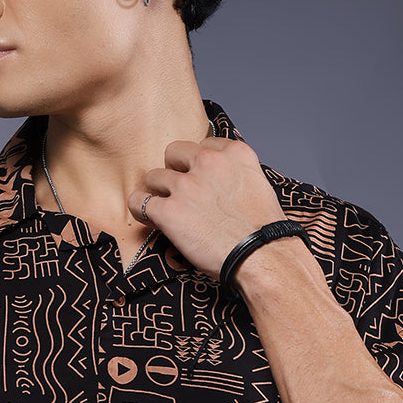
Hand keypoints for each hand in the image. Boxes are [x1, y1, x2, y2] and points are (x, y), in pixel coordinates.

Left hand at [127, 136, 285, 280]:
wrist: (262, 257)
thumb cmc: (263, 231)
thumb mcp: (258, 185)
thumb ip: (234, 174)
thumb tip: (218, 183)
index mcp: (234, 153)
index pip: (202, 145)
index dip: (198, 165)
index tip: (200, 179)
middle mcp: (208, 163)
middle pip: (173, 153)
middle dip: (175, 171)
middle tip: (182, 193)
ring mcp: (186, 186)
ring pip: (154, 177)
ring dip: (159, 193)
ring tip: (168, 210)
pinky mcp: (169, 211)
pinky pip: (139, 201)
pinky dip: (141, 211)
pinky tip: (151, 220)